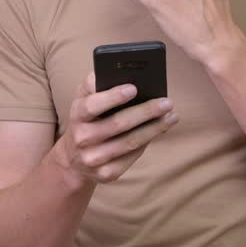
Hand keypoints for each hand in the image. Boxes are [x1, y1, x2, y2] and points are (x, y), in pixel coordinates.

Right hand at [52, 72, 177, 186]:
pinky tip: (160, 130)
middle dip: (145, 112)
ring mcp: (93, 159)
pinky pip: (132, 157)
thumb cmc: (86, 118)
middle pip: (117, 124)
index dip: (113, 97)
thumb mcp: (83, 98)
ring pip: (130, 142)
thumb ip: (94, 83)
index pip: (92, 105)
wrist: (73, 157)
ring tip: (172, 116)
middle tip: (167, 102)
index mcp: (77, 115)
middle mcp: (82, 138)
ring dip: (154, 128)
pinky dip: (148, 142)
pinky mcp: (106, 174)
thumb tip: (118, 72)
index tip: (134, 88)